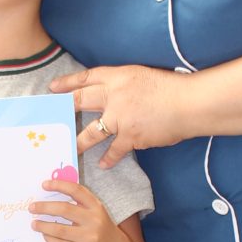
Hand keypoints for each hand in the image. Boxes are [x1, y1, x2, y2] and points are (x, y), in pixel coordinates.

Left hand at [29, 176, 122, 241]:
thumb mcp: (95, 212)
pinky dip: (49, 238)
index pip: (76, 191)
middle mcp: (94, 220)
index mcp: (96, 206)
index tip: (44, 184)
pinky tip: (45, 235)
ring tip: (34, 224)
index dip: (59, 185)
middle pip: (64, 209)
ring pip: (59, 229)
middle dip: (44, 207)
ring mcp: (89, 237)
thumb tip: (50, 194)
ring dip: (43, 226)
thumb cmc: (99, 228)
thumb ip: (79, 203)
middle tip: (32, 207)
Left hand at [51, 66, 190, 164]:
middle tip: (53, 118)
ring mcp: (120, 118)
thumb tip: (109, 95)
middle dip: (64, 110)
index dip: (68, 83)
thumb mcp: (142, 76)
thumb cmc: (171, 88)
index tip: (53, 88)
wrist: (189, 104)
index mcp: (118, 77)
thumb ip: (123, 85)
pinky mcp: (130, 136)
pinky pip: (114, 151)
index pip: (86, 78)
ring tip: (70, 149)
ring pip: (91, 133)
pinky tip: (102, 165)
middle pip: (81, 101)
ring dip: (79, 143)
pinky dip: (108, 159)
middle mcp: (114, 95)